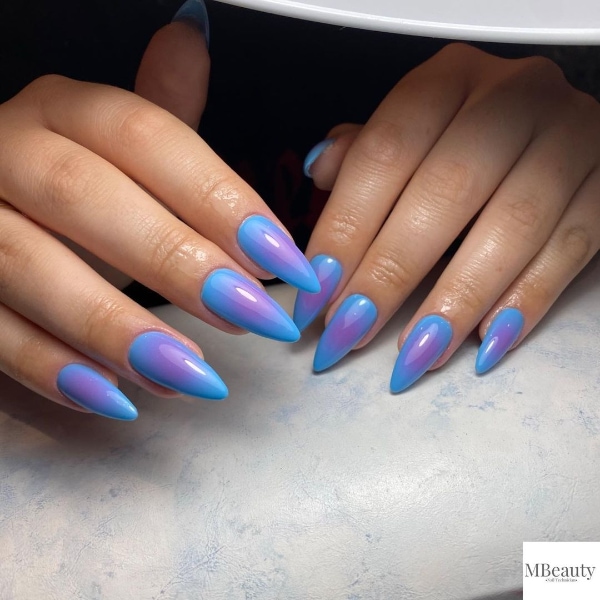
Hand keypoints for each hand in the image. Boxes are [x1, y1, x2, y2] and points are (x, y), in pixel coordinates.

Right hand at [0, 4, 317, 419]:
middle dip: (177, 261)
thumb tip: (190, 36)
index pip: (148, 138)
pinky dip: (53, 368)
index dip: (221, 198)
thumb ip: (155, 108)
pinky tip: (117, 396)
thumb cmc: (64, 179)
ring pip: (29, 266)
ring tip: (192, 372)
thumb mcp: (108, 138)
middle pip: (88, 197)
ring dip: (116, 327)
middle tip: (250, 314)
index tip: (284, 259)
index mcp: (61, 110)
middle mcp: (7, 151)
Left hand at [296, 43, 599, 390]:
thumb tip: (321, 169)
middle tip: (350, 331)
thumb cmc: (471, 136)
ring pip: (510, 226)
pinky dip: (525, 301)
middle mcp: (514, 96)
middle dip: (389, 273)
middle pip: (444, 193)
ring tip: (413, 354)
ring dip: (454, 300)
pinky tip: (485, 342)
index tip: (316, 290)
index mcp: (449, 79)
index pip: (384, 154)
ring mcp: (570, 137)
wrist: (557, 128)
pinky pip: (570, 248)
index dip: (345, 228)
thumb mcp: (417, 130)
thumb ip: (368, 150)